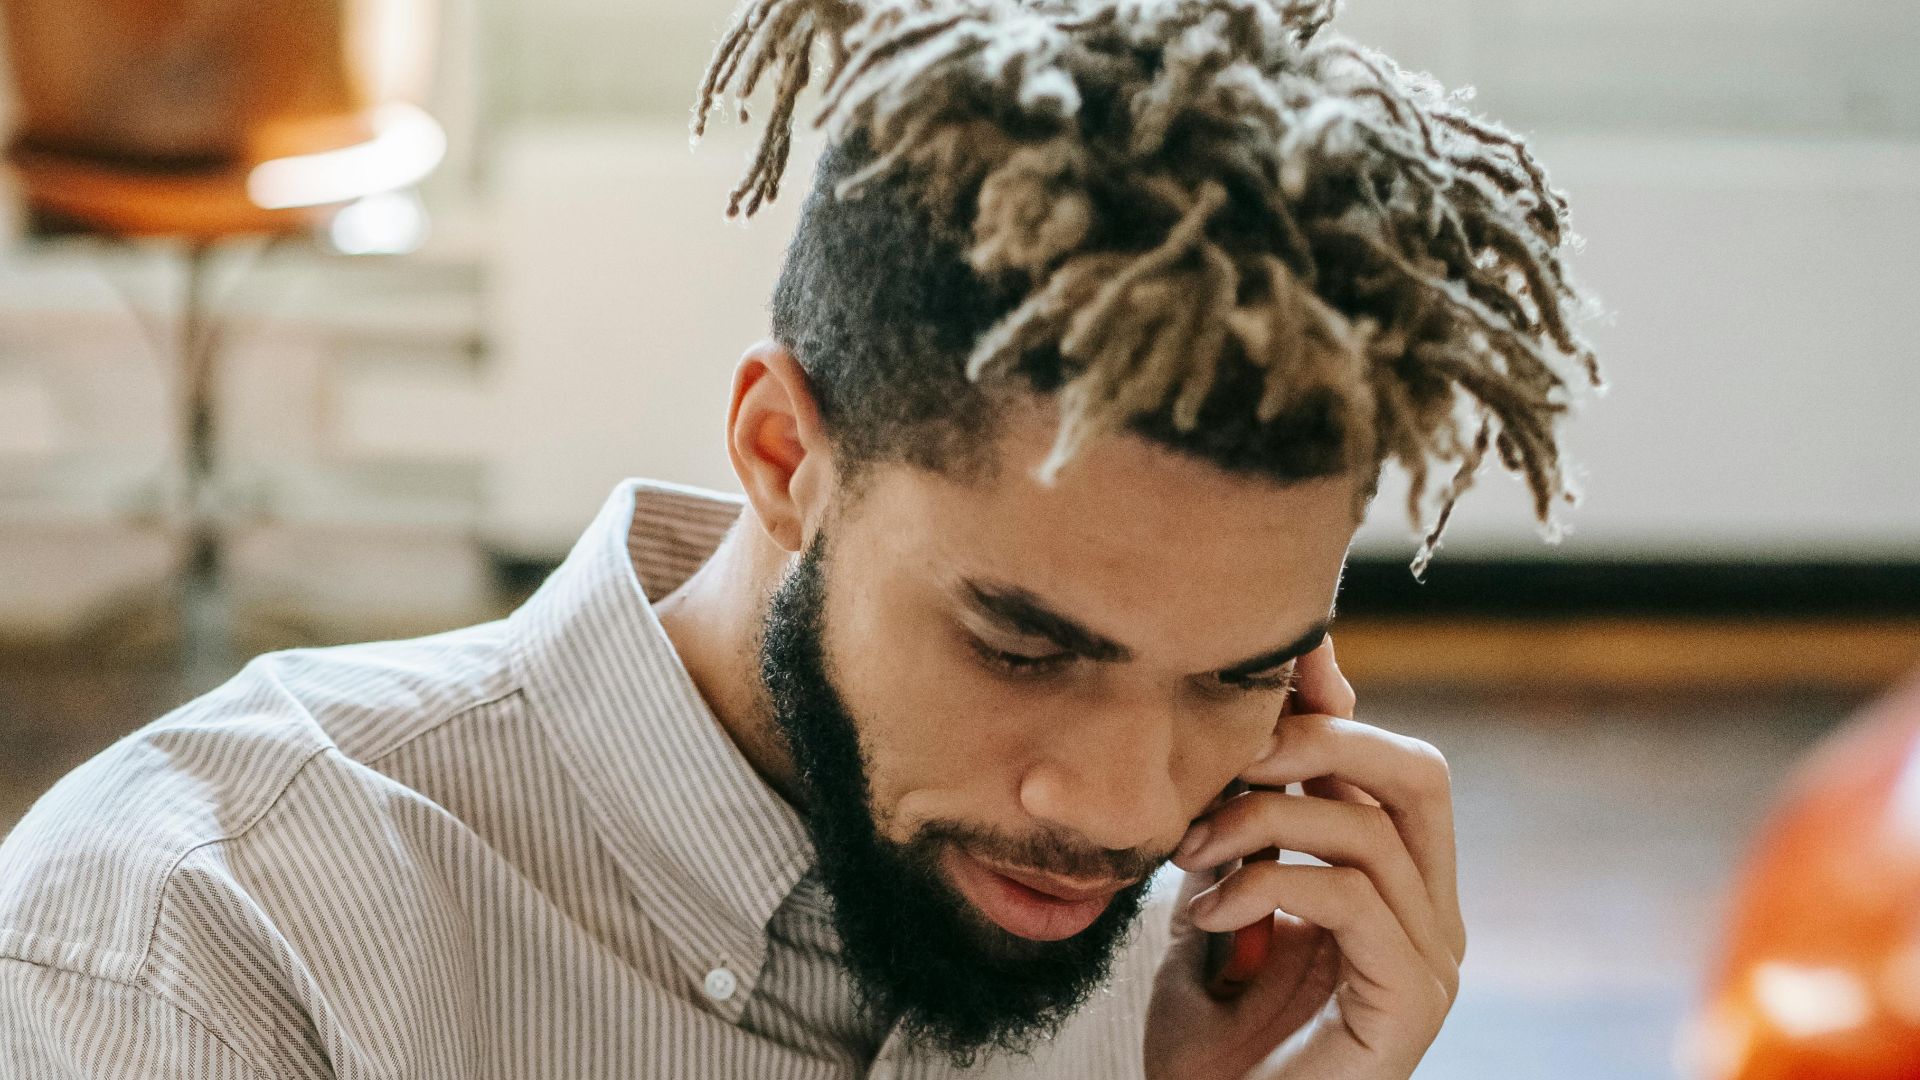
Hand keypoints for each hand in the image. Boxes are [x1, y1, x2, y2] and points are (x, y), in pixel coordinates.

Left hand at [1143, 637, 1464, 1079]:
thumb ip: (1236, 837)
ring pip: (1370, 830)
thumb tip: (1234, 738)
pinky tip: (1210, 910)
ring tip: (1191, 850)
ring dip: (1262, 820)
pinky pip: (1354, 898)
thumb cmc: (1207, 1050)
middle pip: (1419, 774)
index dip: (1327, 713)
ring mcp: (1430, 961)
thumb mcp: (1214, 910)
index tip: (1244, 700)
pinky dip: (1270, 883)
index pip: (1388, 764)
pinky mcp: (1411, 1001)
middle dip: (1320, 741)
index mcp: (1394, 887)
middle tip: (1232, 757)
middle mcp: (1429, 917)